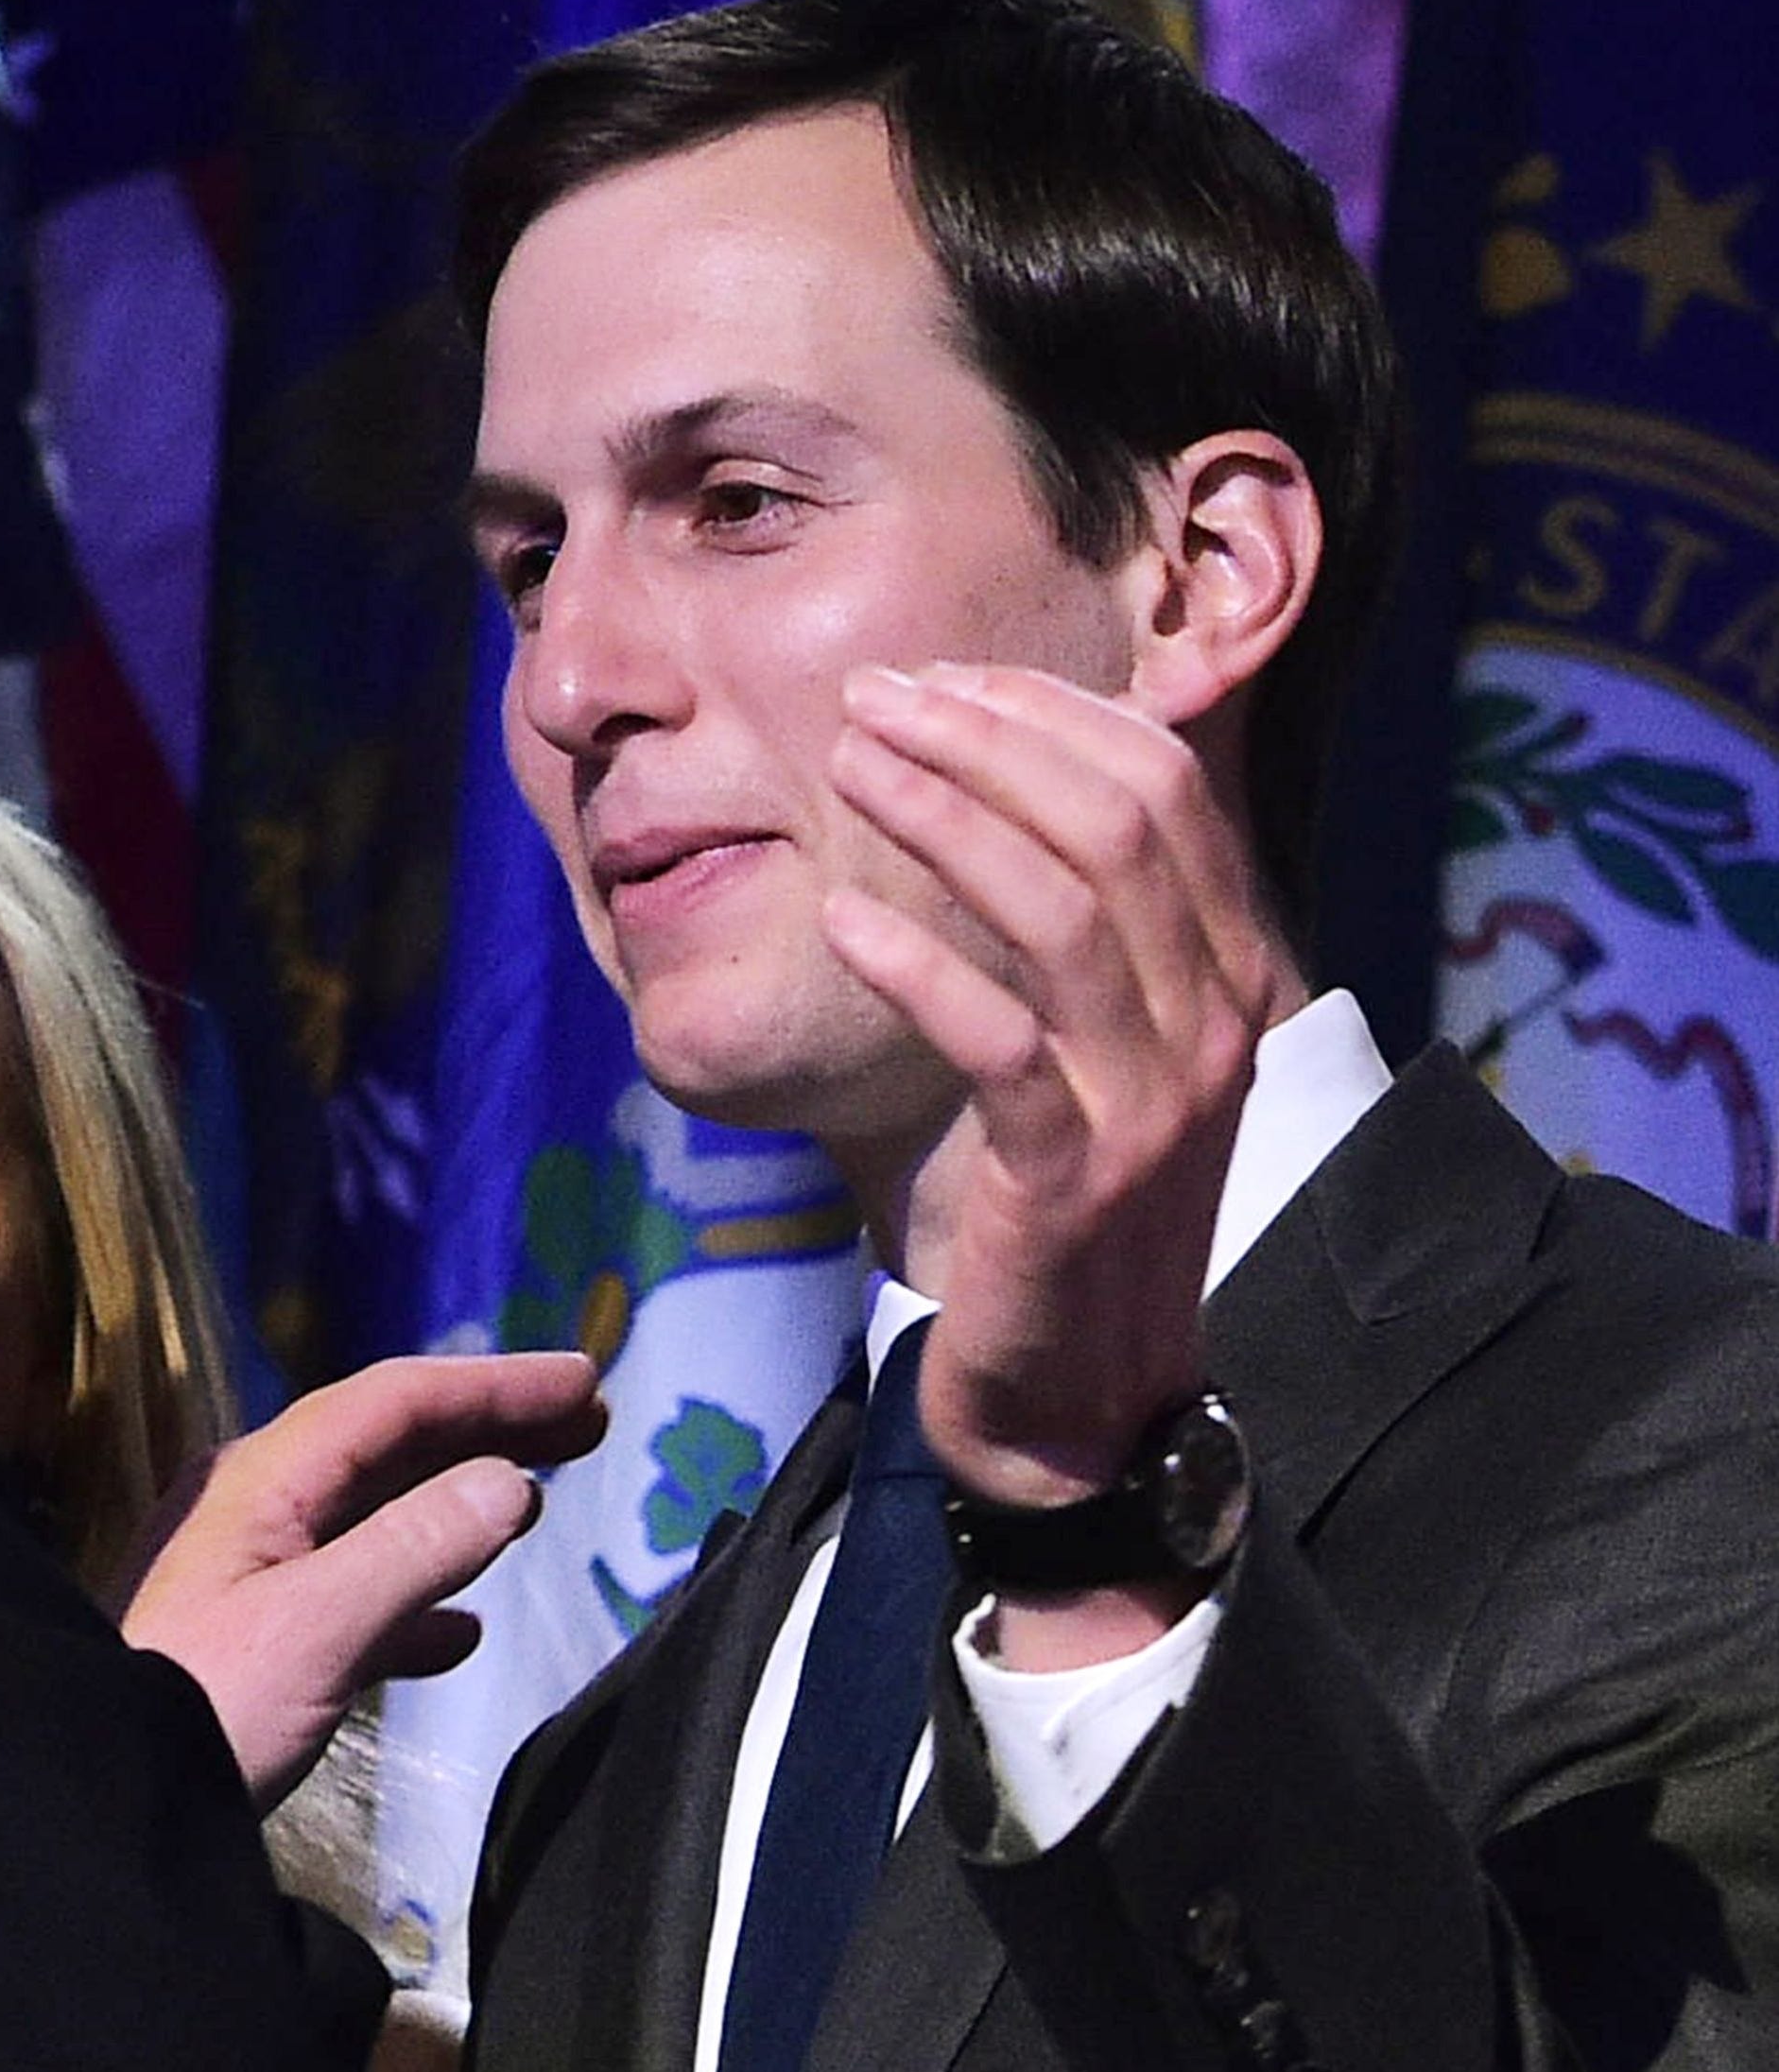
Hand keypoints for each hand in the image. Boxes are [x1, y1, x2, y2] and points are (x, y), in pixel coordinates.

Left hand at [120, 1350, 603, 1806]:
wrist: (87, 1801)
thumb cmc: (199, 1705)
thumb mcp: (316, 1628)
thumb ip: (414, 1553)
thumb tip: (509, 1482)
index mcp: (262, 1478)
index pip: (392, 1401)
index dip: (492, 1384)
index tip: (584, 1379)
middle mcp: (253, 1505)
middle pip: (387, 1443)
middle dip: (485, 1427)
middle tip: (587, 1422)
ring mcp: (246, 1571)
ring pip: (371, 1513)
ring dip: (458, 1500)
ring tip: (542, 1499)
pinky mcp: (248, 1641)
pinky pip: (351, 1592)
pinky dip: (416, 1595)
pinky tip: (460, 1631)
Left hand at [819, 662, 1298, 1640]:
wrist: (1082, 1395)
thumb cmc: (1060, 1197)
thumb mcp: (1090, 1040)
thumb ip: (1072, 920)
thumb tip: (988, 771)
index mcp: (1228, 974)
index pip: (1165, 789)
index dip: (1051, 712)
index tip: (940, 677)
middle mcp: (1214, 1025)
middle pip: (1115, 825)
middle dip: (985, 738)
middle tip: (869, 699)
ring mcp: (1155, 1105)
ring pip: (1062, 913)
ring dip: (942, 818)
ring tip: (845, 765)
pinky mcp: (1074, 1180)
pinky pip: (999, 1044)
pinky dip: (917, 965)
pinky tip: (842, 920)